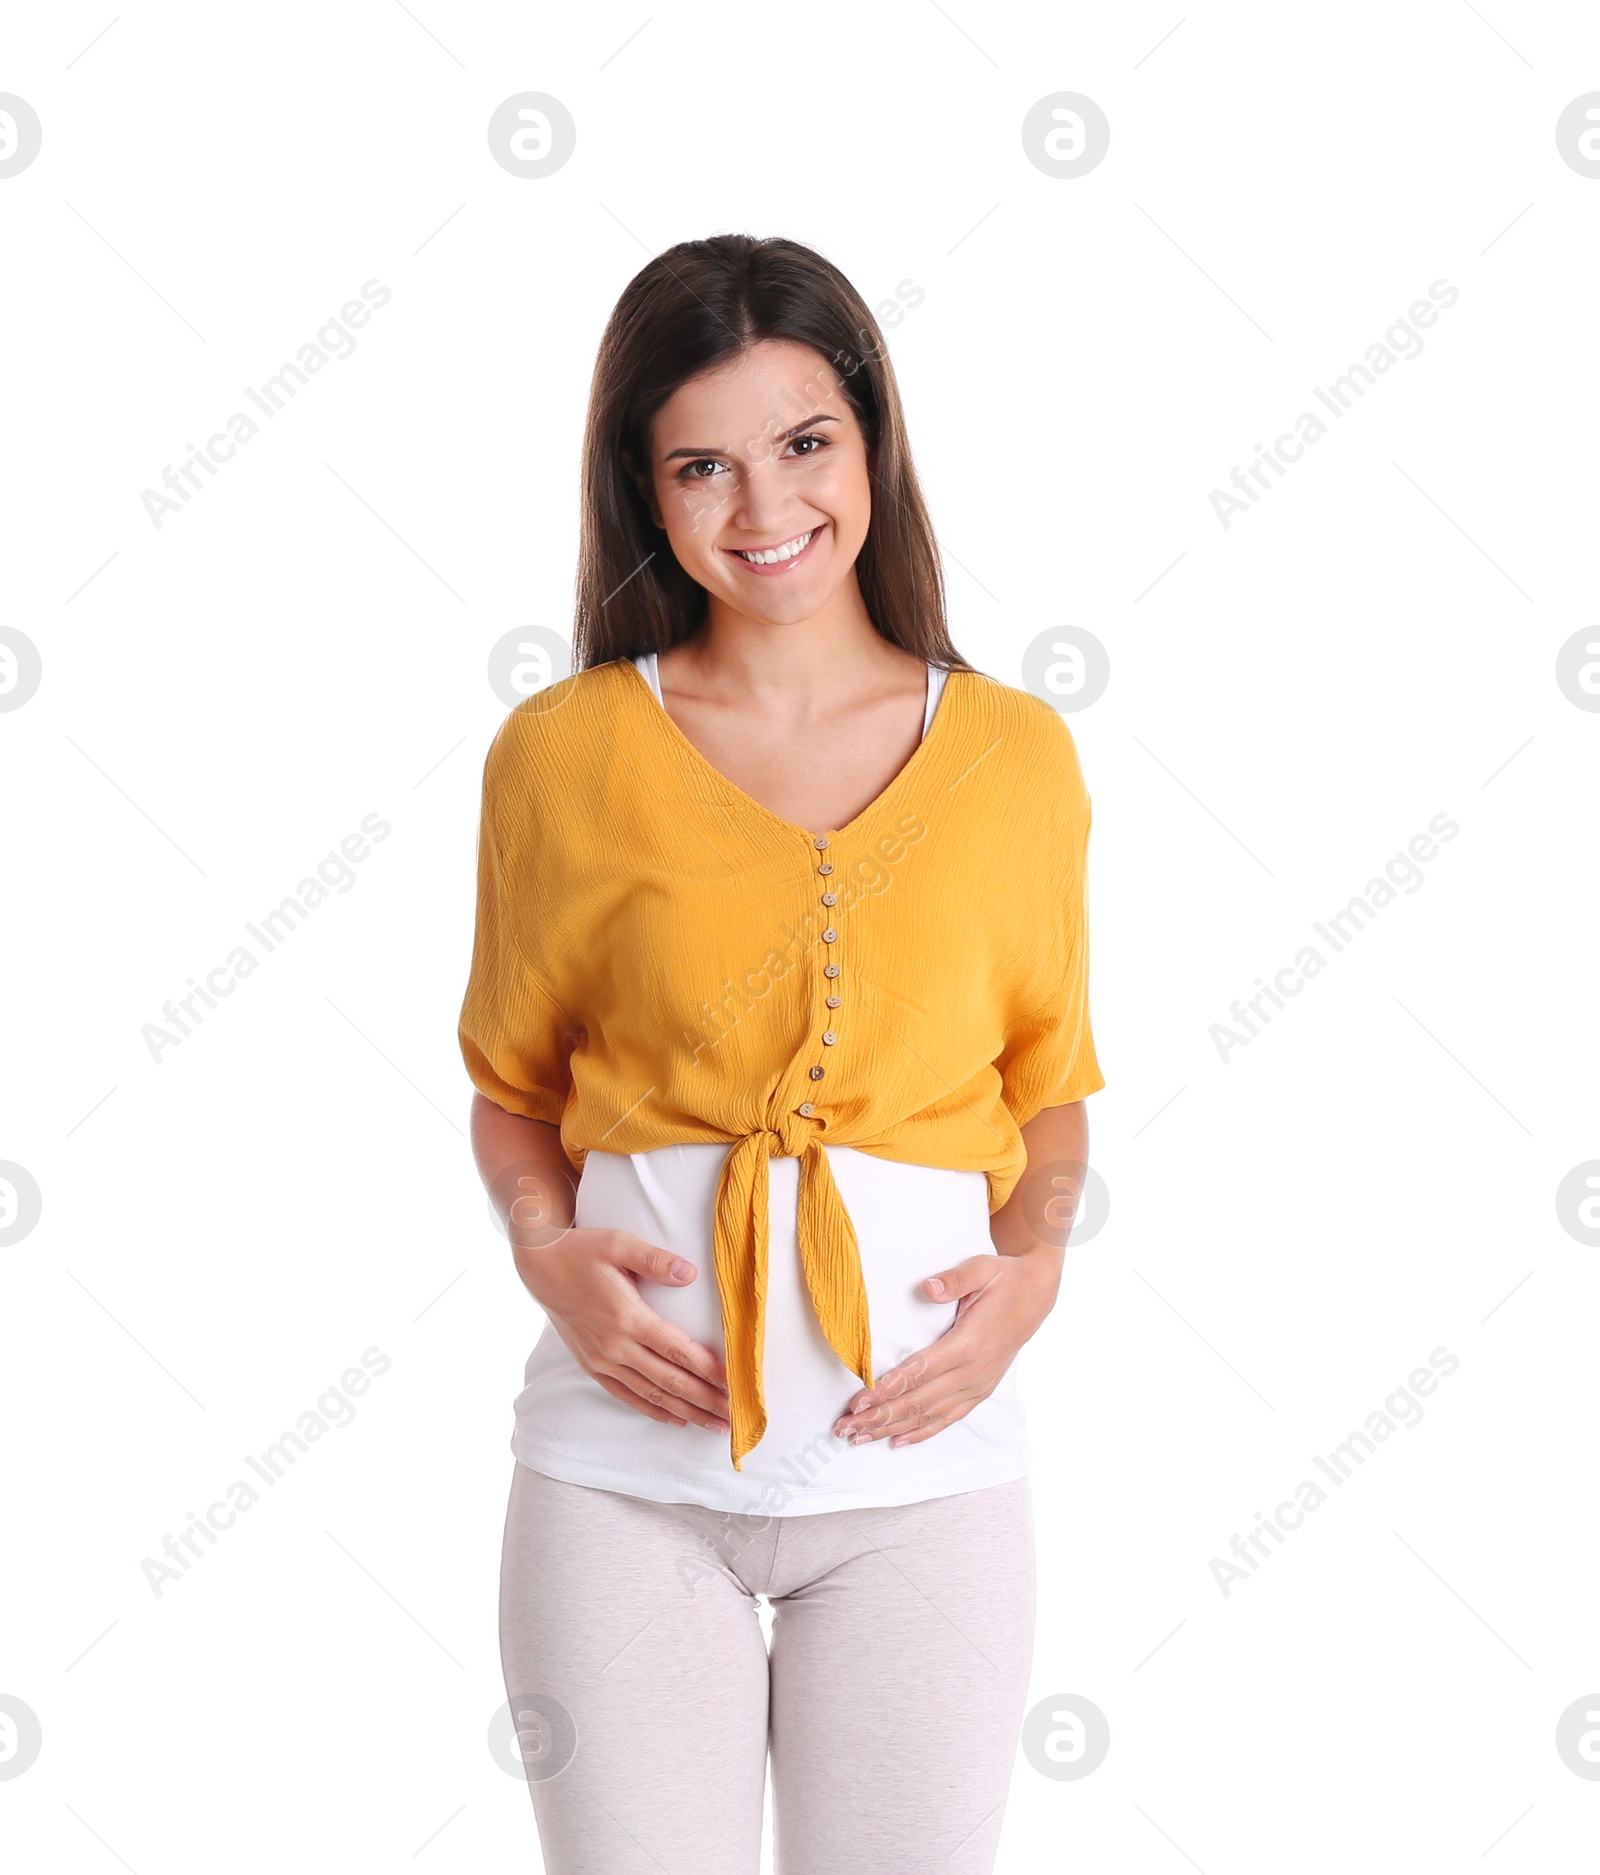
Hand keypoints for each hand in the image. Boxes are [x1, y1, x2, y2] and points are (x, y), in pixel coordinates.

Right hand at [512, 1223, 731, 1433]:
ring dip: (685, 1412)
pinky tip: (675, 1419)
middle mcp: (615, 1345)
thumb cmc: (583, 1250)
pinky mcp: (591, 1365)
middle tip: (734, 1415)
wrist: (540, 1265)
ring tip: (713, 1424)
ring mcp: (601, 1359)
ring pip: (650, 1395)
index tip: (733, 1382)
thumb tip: (690, 1273)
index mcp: (626, 1316)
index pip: (676, 1349)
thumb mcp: (619, 1243)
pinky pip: (626, 1395)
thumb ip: (656, 1259)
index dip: (706, 1368)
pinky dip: (652, 1410)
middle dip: (704, 1400)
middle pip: (668, 1380)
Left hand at [832, 1244, 1063, 1448]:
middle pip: (919, 1401)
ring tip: (859, 1438)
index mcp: (969, 1343)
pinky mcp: (980, 1390)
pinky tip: (897, 1440)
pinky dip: (922, 1432)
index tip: (860, 1401)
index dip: (890, 1389)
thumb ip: (955, 1279)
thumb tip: (928, 1287)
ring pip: (930, 1415)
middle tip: (845, 1427)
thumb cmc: (1004, 1279)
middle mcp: (973, 1371)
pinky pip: (949, 1418)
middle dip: (879, 1417)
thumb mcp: (983, 1269)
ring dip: (892, 1428)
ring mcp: (978, 1385)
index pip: (922, 1371)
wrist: (1037, 1295)